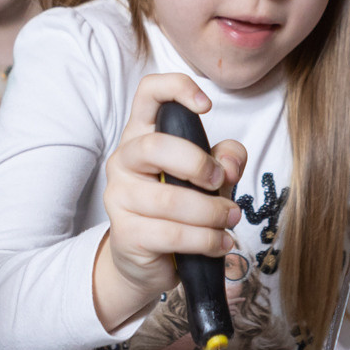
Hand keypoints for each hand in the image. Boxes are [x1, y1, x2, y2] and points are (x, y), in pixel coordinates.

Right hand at [91, 74, 247, 331]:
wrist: (148, 260)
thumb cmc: (181, 208)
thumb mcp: (209, 177)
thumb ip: (226, 160)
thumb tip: (230, 165)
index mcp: (142, 135)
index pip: (148, 93)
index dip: (176, 88)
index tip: (206, 105)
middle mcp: (124, 161)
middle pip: (155, 147)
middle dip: (198, 164)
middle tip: (220, 182)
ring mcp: (120, 198)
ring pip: (170, 200)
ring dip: (211, 213)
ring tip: (230, 219)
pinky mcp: (126, 234)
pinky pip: (172, 234)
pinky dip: (205, 240)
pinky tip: (220, 243)